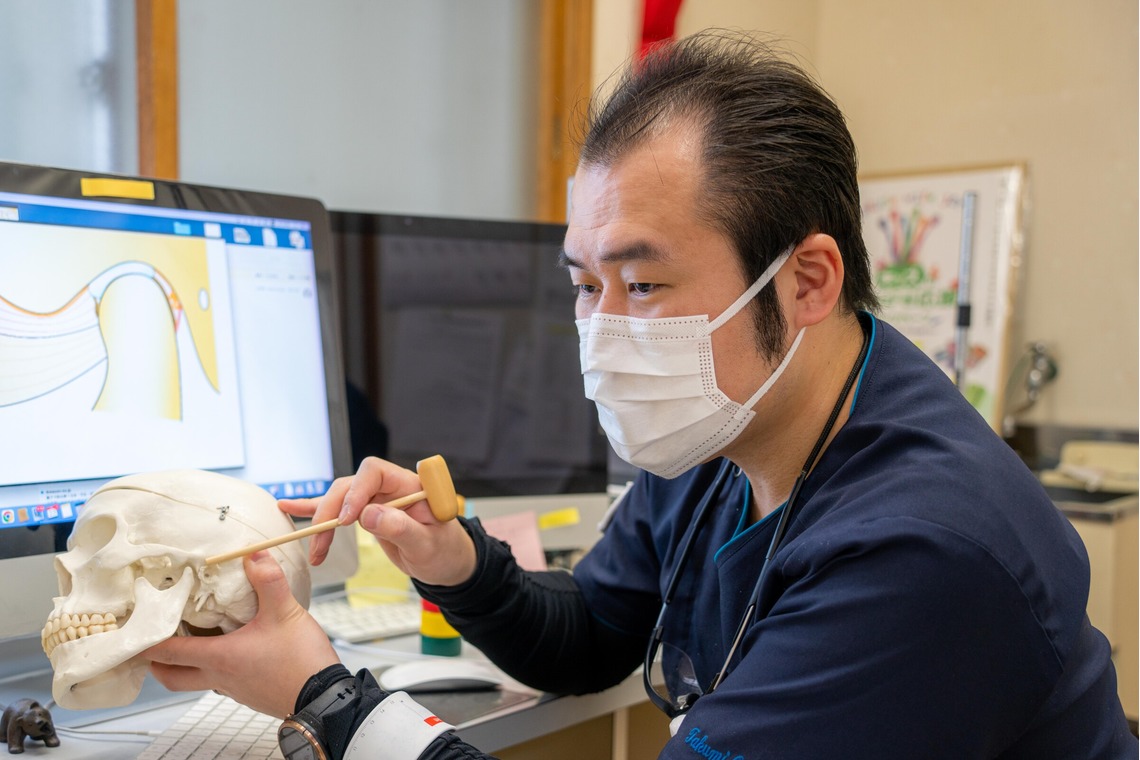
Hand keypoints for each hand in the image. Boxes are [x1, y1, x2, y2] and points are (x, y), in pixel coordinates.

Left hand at [145, 551, 338, 717]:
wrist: (324, 698)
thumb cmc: (301, 661)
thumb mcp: (285, 613)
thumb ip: (268, 581)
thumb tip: (253, 554)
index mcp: (220, 658)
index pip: (169, 652)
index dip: (146, 642)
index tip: (131, 633)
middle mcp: (220, 677)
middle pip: (172, 677)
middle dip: (156, 663)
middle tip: (149, 646)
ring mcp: (234, 689)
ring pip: (195, 680)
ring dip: (185, 665)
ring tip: (190, 641)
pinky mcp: (250, 693)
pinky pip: (220, 682)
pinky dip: (213, 668)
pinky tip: (232, 651)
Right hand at [280, 456, 476, 586]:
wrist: (447, 562)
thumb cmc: (445, 551)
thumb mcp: (428, 545)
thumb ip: (400, 529)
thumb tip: (368, 515)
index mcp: (410, 485)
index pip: (374, 472)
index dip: (356, 491)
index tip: (347, 520)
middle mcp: (390, 487)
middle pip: (350, 485)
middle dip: (331, 511)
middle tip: (321, 540)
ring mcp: (376, 499)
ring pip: (339, 498)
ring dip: (321, 520)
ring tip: (313, 545)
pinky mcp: (366, 513)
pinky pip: (338, 508)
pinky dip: (314, 510)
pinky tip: (288, 508)